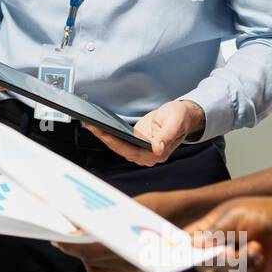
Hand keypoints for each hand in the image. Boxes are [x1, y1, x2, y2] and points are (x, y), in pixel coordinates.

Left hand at [53, 190, 192, 271]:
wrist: (197, 219)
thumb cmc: (169, 209)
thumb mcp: (137, 205)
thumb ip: (110, 214)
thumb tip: (79, 220)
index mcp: (135, 248)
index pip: (94, 251)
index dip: (73, 246)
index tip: (59, 237)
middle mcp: (136, 265)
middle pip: (92, 263)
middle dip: (73, 250)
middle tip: (59, 237)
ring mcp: (137, 271)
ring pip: (98, 271)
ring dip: (84, 257)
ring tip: (72, 241)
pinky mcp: (137, 271)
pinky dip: (97, 262)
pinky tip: (92, 245)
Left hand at [84, 99, 204, 166]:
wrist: (182, 115)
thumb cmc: (181, 118)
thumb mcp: (176, 122)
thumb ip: (167, 136)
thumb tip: (157, 148)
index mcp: (157, 153)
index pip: (132, 151)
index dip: (117, 143)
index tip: (104, 134)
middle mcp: (147, 155)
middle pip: (121, 149)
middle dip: (104, 138)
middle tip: (90, 125)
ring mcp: (140, 149)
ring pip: (118, 145)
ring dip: (103, 135)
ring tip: (89, 123)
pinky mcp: (135, 142)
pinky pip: (119, 139)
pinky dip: (108, 133)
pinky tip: (98, 124)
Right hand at [185, 195, 271, 271]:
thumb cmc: (264, 212)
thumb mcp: (235, 214)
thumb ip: (216, 230)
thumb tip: (197, 245)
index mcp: (208, 230)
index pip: (186, 243)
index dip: (182, 250)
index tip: (186, 254)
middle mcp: (217, 249)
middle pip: (202, 265)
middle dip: (216, 259)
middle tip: (229, 251)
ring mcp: (232, 264)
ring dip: (240, 264)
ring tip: (256, 247)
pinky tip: (260, 258)